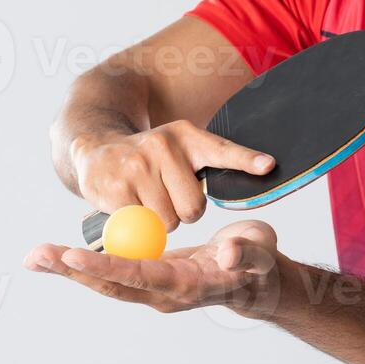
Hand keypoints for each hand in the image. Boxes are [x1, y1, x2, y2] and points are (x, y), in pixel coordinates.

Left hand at [24, 220, 281, 317]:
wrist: (257, 282)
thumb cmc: (260, 263)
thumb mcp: (260, 252)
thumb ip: (245, 252)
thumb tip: (225, 254)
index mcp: (184, 285)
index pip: (138, 275)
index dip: (106, 266)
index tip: (74, 256)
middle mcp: (162, 293)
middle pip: (110, 284)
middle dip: (72, 271)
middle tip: (35, 256)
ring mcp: (153, 288)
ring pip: (106, 280)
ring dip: (69, 269)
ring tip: (35, 256)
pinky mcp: (148, 279)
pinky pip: (112, 273)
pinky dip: (84, 264)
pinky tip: (58, 256)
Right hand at [64, 121, 274, 230]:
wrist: (96, 148)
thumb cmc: (150, 157)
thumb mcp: (183, 147)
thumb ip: (220, 158)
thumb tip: (267, 165)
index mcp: (186, 137)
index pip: (222, 150)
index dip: (246, 160)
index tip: (268, 165)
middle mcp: (162, 146)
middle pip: (194, 207)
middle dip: (183, 212)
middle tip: (166, 195)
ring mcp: (136, 166)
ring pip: (167, 221)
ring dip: (160, 221)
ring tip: (147, 199)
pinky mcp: (114, 189)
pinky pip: (141, 226)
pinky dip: (137, 224)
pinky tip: (128, 203)